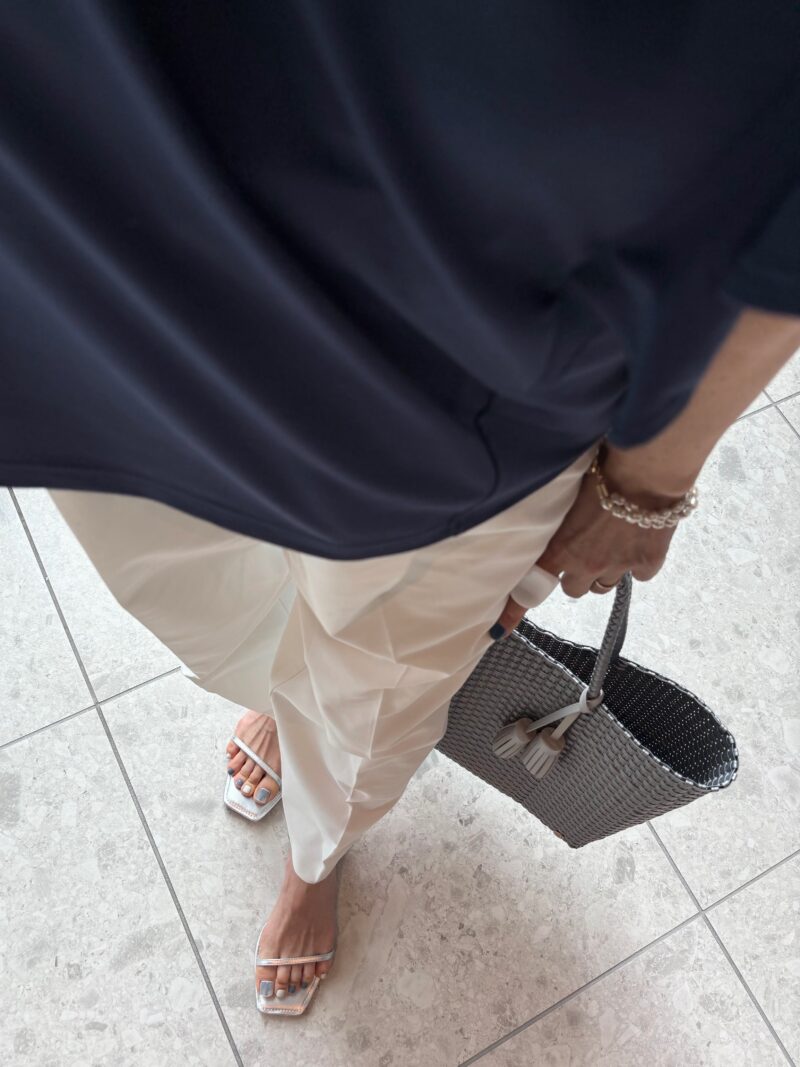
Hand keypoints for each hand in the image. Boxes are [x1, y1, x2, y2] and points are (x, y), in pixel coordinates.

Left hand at [491, 464, 677, 635]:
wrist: (645, 473)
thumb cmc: (600, 473)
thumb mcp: (567, 496)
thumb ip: (558, 520)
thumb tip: (549, 522)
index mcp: (561, 548)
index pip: (531, 585)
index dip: (514, 610)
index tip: (498, 629)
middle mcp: (586, 564)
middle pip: (573, 589)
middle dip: (575, 575)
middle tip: (582, 553)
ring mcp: (618, 566)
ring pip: (603, 586)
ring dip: (603, 572)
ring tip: (610, 546)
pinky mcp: (647, 563)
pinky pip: (638, 576)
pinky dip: (638, 564)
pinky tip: (639, 541)